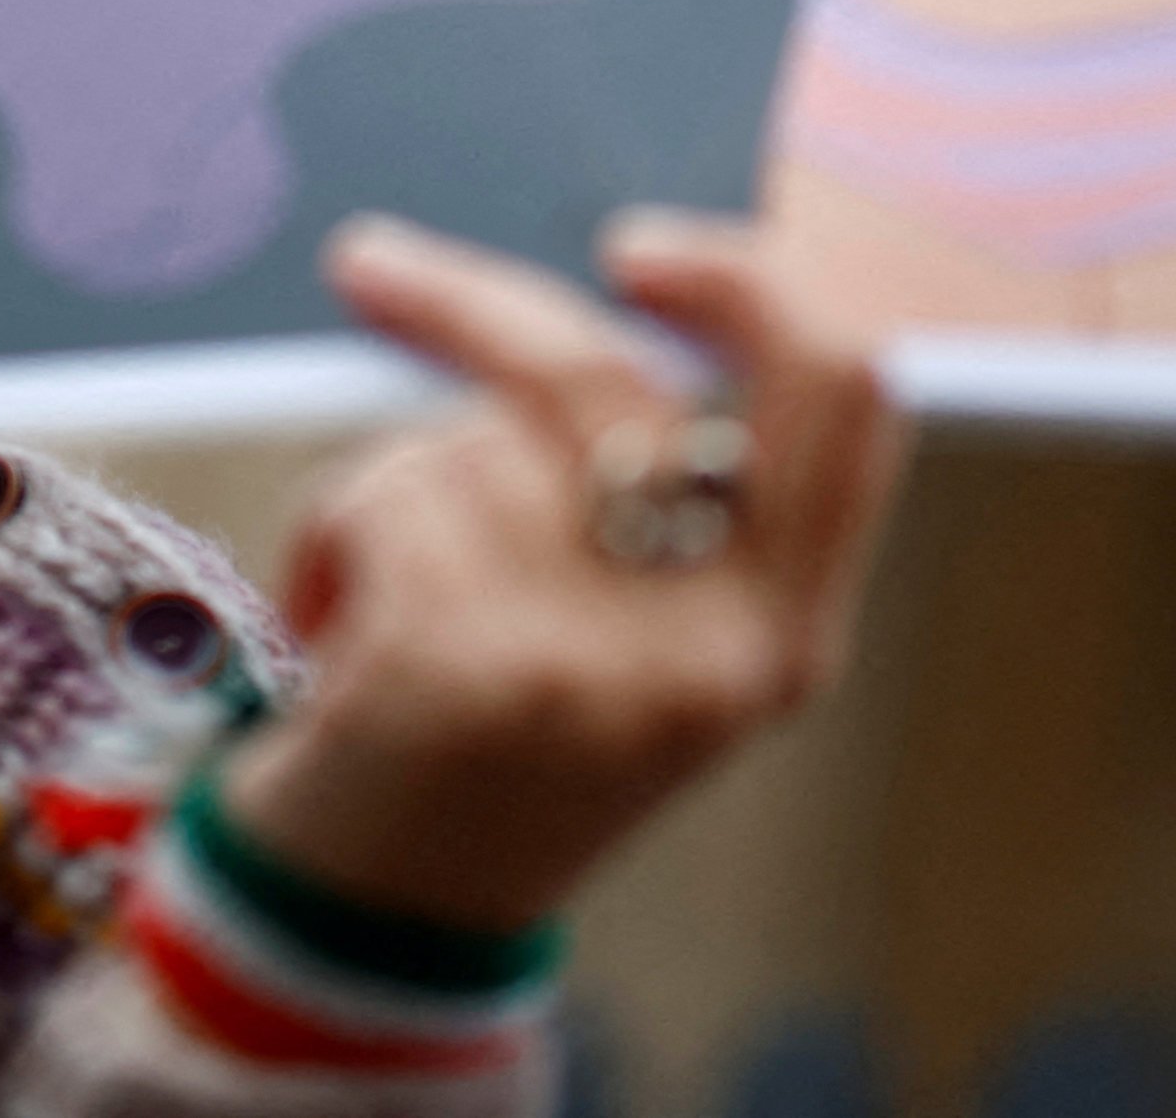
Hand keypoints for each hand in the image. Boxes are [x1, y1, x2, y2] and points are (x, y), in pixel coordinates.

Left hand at [217, 210, 908, 932]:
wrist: (381, 925)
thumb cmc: (501, 744)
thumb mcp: (642, 640)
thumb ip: (670, 500)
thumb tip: (601, 303)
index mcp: (784, 630)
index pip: (847, 396)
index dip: (754, 283)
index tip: (638, 250)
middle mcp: (713, 648)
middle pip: (603, 373)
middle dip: (467, 302)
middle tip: (368, 265)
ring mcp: (593, 658)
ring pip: (467, 438)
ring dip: (390, 480)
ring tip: (374, 584)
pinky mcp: (463, 666)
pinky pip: (383, 498)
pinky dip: (328, 536)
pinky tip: (334, 628)